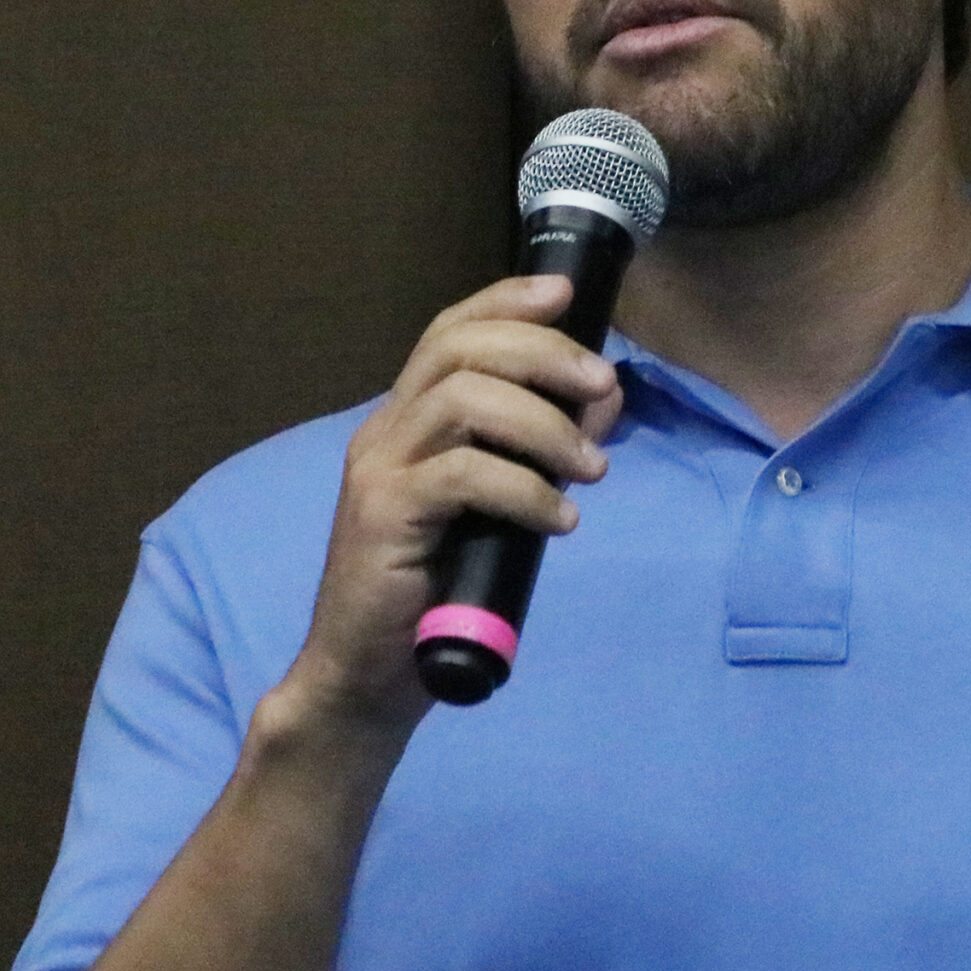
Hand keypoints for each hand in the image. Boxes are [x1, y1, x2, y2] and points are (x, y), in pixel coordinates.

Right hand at [268, 274, 622, 737]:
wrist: (367, 678)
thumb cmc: (436, 593)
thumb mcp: (496, 509)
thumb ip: (534, 454)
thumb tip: (600, 404)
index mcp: (406, 421)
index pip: (449, 331)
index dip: (507, 300)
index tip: (567, 292)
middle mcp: (385, 431)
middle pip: (461, 349)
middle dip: (544, 353)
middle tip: (603, 388)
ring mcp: (379, 470)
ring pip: (464, 401)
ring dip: (544, 424)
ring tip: (590, 469)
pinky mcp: (384, 516)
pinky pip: (463, 474)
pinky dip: (524, 489)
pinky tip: (559, 520)